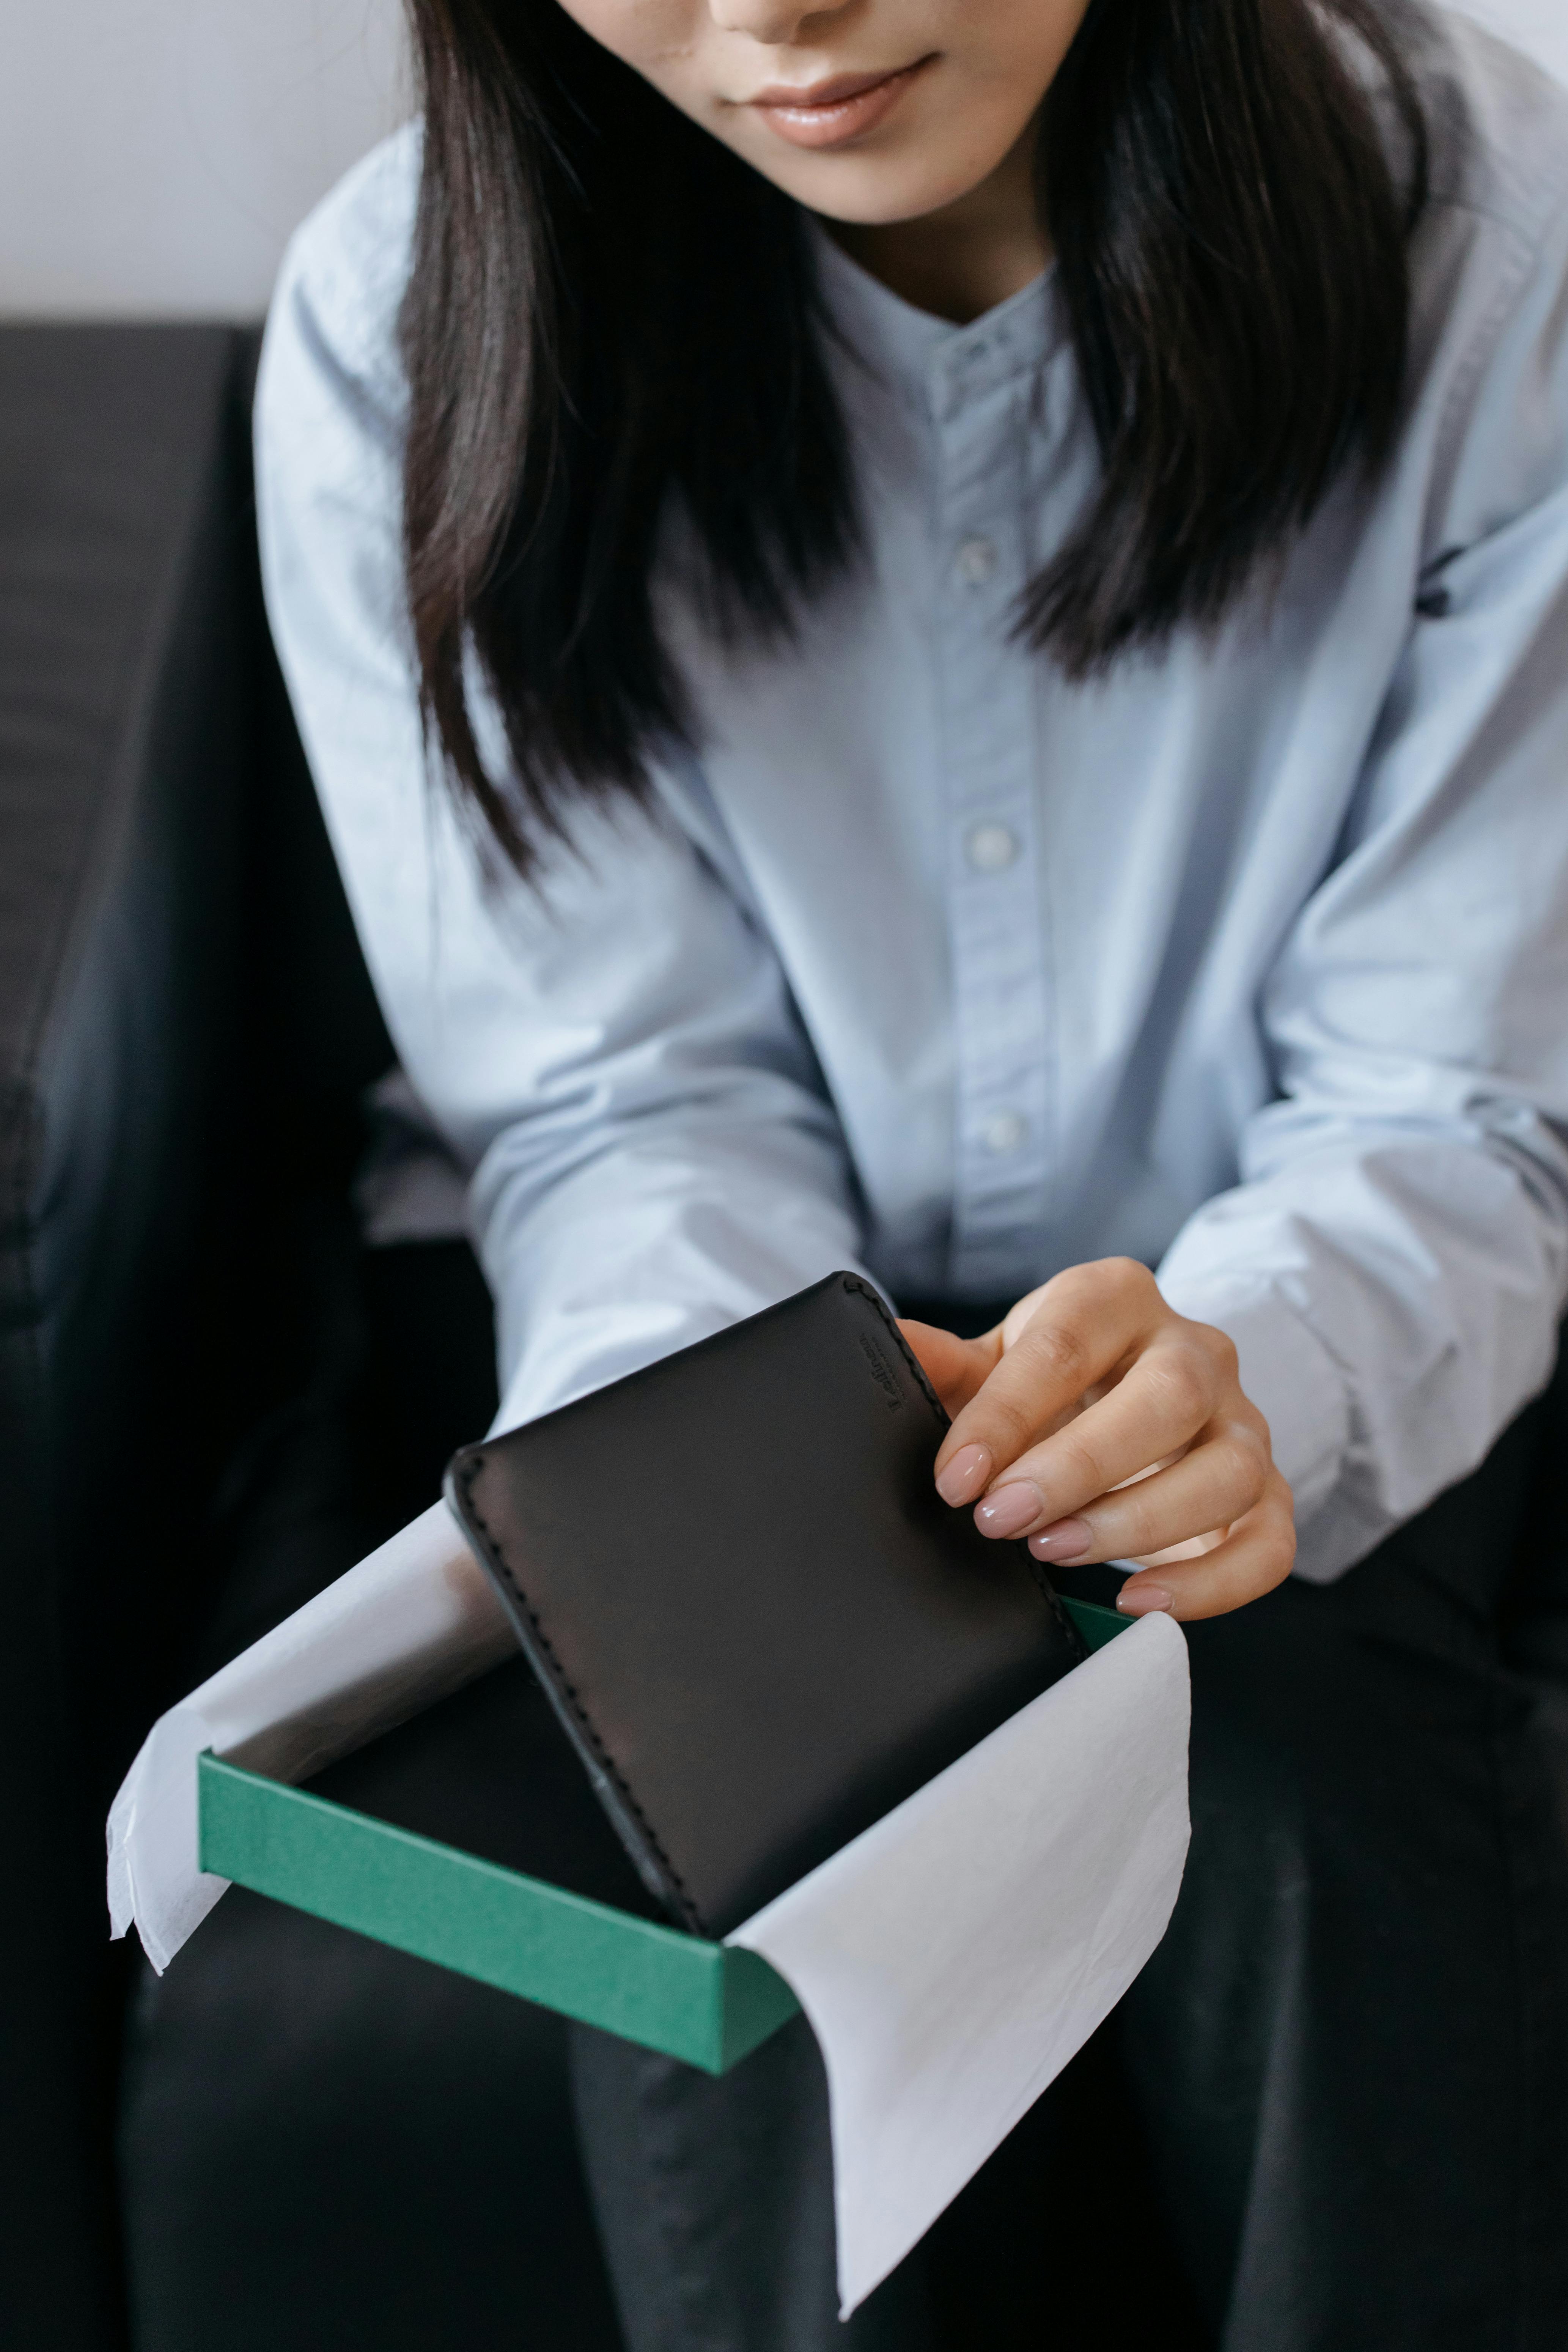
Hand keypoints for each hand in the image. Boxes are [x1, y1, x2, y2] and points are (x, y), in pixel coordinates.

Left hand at [899, 1258, 1293, 1620]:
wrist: (1133, 1389)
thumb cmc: (1056, 1378)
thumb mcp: (997, 1357)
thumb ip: (946, 1363)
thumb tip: (887, 1353)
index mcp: (1117, 1298)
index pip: (1065, 1346)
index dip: (1006, 1415)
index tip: (955, 1478)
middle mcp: (1195, 1351)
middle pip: (1166, 1397)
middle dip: (1079, 1466)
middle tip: (1003, 1519)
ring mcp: (1241, 1421)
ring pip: (1225, 1470)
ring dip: (1138, 1523)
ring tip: (1055, 1553)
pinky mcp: (1267, 1490)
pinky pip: (1266, 1541)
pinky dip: (1211, 1584)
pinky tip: (1138, 1602)